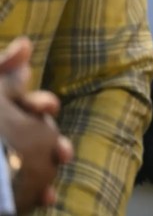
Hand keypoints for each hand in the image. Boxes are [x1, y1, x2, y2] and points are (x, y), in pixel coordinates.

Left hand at [0, 38, 73, 212]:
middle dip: (55, 138)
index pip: (33, 105)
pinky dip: (41, 191)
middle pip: (43, 132)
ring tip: (60, 166)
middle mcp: (13, 134)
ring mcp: (11, 159)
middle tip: (63, 150)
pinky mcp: (10, 185)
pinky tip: (46, 195)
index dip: (43, 104)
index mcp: (9, 112)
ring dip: (56, 160)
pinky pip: (30, 188)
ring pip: (42, 158)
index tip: (46, 109)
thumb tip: (26, 41)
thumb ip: (4, 67)